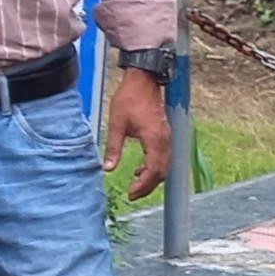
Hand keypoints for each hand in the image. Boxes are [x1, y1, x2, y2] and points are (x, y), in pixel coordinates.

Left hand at [109, 66, 171, 202]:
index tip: (130, 193)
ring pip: (164, 166)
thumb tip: (107, 168)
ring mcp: (167, 137)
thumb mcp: (116, 124)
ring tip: (135, 186)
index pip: (153, 171)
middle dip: (148, 186)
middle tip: (132, 195)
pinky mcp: (164, 134)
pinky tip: (140, 169)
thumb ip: (113, 147)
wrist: (143, 80)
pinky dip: (154, 167)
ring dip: (152, 178)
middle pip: (162, 172)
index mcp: (154, 139)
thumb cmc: (129, 99)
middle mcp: (164, 141)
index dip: (143, 186)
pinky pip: (164, 157)